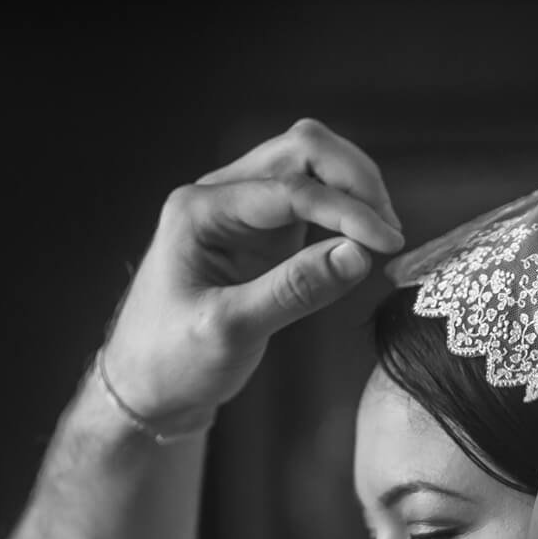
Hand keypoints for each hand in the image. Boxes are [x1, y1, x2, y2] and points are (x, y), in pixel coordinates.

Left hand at [100, 119, 404, 424]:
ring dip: (354, 190)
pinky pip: (313, 201)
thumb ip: (294, 290)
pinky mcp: (263, 233)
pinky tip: (362, 245)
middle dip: (355, 181)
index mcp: (199, 209)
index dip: (346, 211)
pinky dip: (344, 213)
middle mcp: (220, 196)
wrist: (148, 387)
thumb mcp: (231, 330)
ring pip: (311, 166)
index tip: (388, 243)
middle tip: (390, 232)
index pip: (289, 188)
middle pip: (302, 150)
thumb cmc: (173, 361)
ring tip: (382, 238)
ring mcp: (243, 211)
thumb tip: (360, 255)